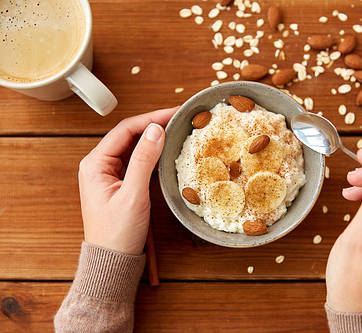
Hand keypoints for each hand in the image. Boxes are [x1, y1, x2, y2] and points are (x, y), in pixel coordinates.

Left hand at [78, 108, 177, 254]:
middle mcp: (99, 165)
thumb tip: (156, 130)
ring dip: (153, 137)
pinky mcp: (119, 183)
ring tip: (176, 129)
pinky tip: (166, 150)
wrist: (112, 260)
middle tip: (179, 117)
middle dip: (153, 124)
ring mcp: (108, 174)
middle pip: (129, 134)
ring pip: (133, 146)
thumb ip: (143, 161)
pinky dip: (152, 152)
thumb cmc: (117, 233)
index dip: (151, 118)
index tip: (173, 112)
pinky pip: (136, 160)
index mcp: (95, 164)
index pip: (125, 130)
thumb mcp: (133, 195)